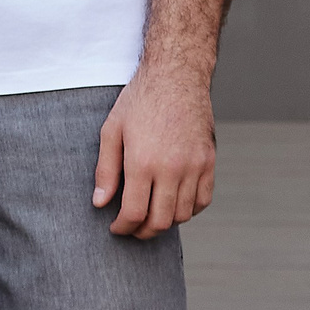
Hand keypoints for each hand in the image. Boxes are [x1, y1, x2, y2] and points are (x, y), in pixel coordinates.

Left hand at [94, 62, 216, 237]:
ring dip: (165, 223)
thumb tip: (100, 202)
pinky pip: (203, 200)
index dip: (123, 227)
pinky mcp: (209, 162)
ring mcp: (195, 167)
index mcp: (143, 162)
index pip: (134, 213)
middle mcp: (172, 169)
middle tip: (131, 229)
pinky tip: (173, 205)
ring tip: (149, 216)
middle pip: (160, 221)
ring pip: (182, 214)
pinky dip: (188, 210)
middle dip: (142, 232)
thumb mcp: (111, 131)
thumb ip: (105, 170)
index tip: (115, 228)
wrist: (176, 77)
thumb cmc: (139, 101)